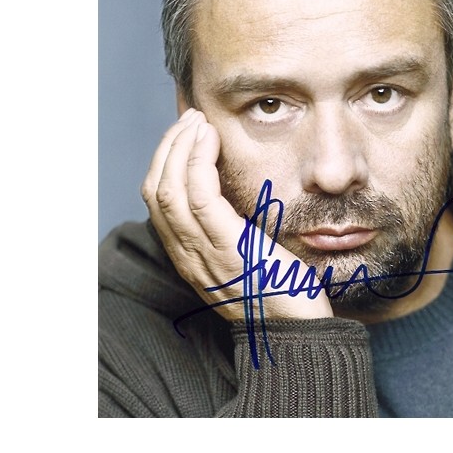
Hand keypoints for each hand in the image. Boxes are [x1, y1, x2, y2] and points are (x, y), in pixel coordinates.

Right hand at [141, 108, 333, 321]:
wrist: (297, 332)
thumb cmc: (280, 294)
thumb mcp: (246, 257)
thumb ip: (231, 230)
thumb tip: (235, 196)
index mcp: (189, 256)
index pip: (158, 202)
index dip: (165, 162)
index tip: (185, 136)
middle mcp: (187, 255)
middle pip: (155, 190)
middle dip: (167, 148)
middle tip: (190, 120)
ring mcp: (203, 252)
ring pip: (168, 189)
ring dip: (180, 147)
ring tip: (198, 122)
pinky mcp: (228, 246)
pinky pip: (199, 195)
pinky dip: (198, 161)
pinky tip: (210, 140)